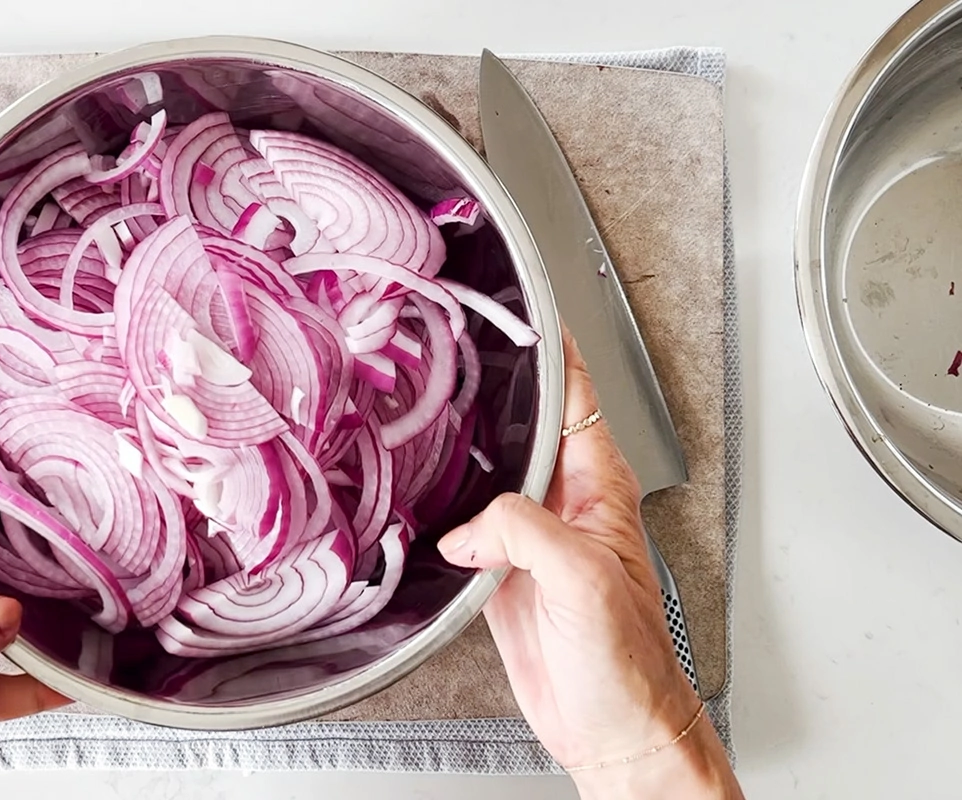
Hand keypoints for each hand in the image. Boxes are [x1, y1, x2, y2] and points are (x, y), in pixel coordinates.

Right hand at [438, 330, 741, 798]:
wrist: (609, 730)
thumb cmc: (628, 664)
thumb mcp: (582, 578)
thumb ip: (526, 529)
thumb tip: (471, 524)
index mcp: (598, 487)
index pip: (576, 394)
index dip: (550, 348)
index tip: (520, 308)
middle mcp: (563, 504)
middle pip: (521, 426)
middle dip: (488, 392)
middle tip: (446, 353)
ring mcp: (529, 538)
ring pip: (486, 474)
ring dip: (457, 454)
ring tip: (418, 420)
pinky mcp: (500, 574)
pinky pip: (463, 528)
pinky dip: (439, 516)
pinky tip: (418, 505)